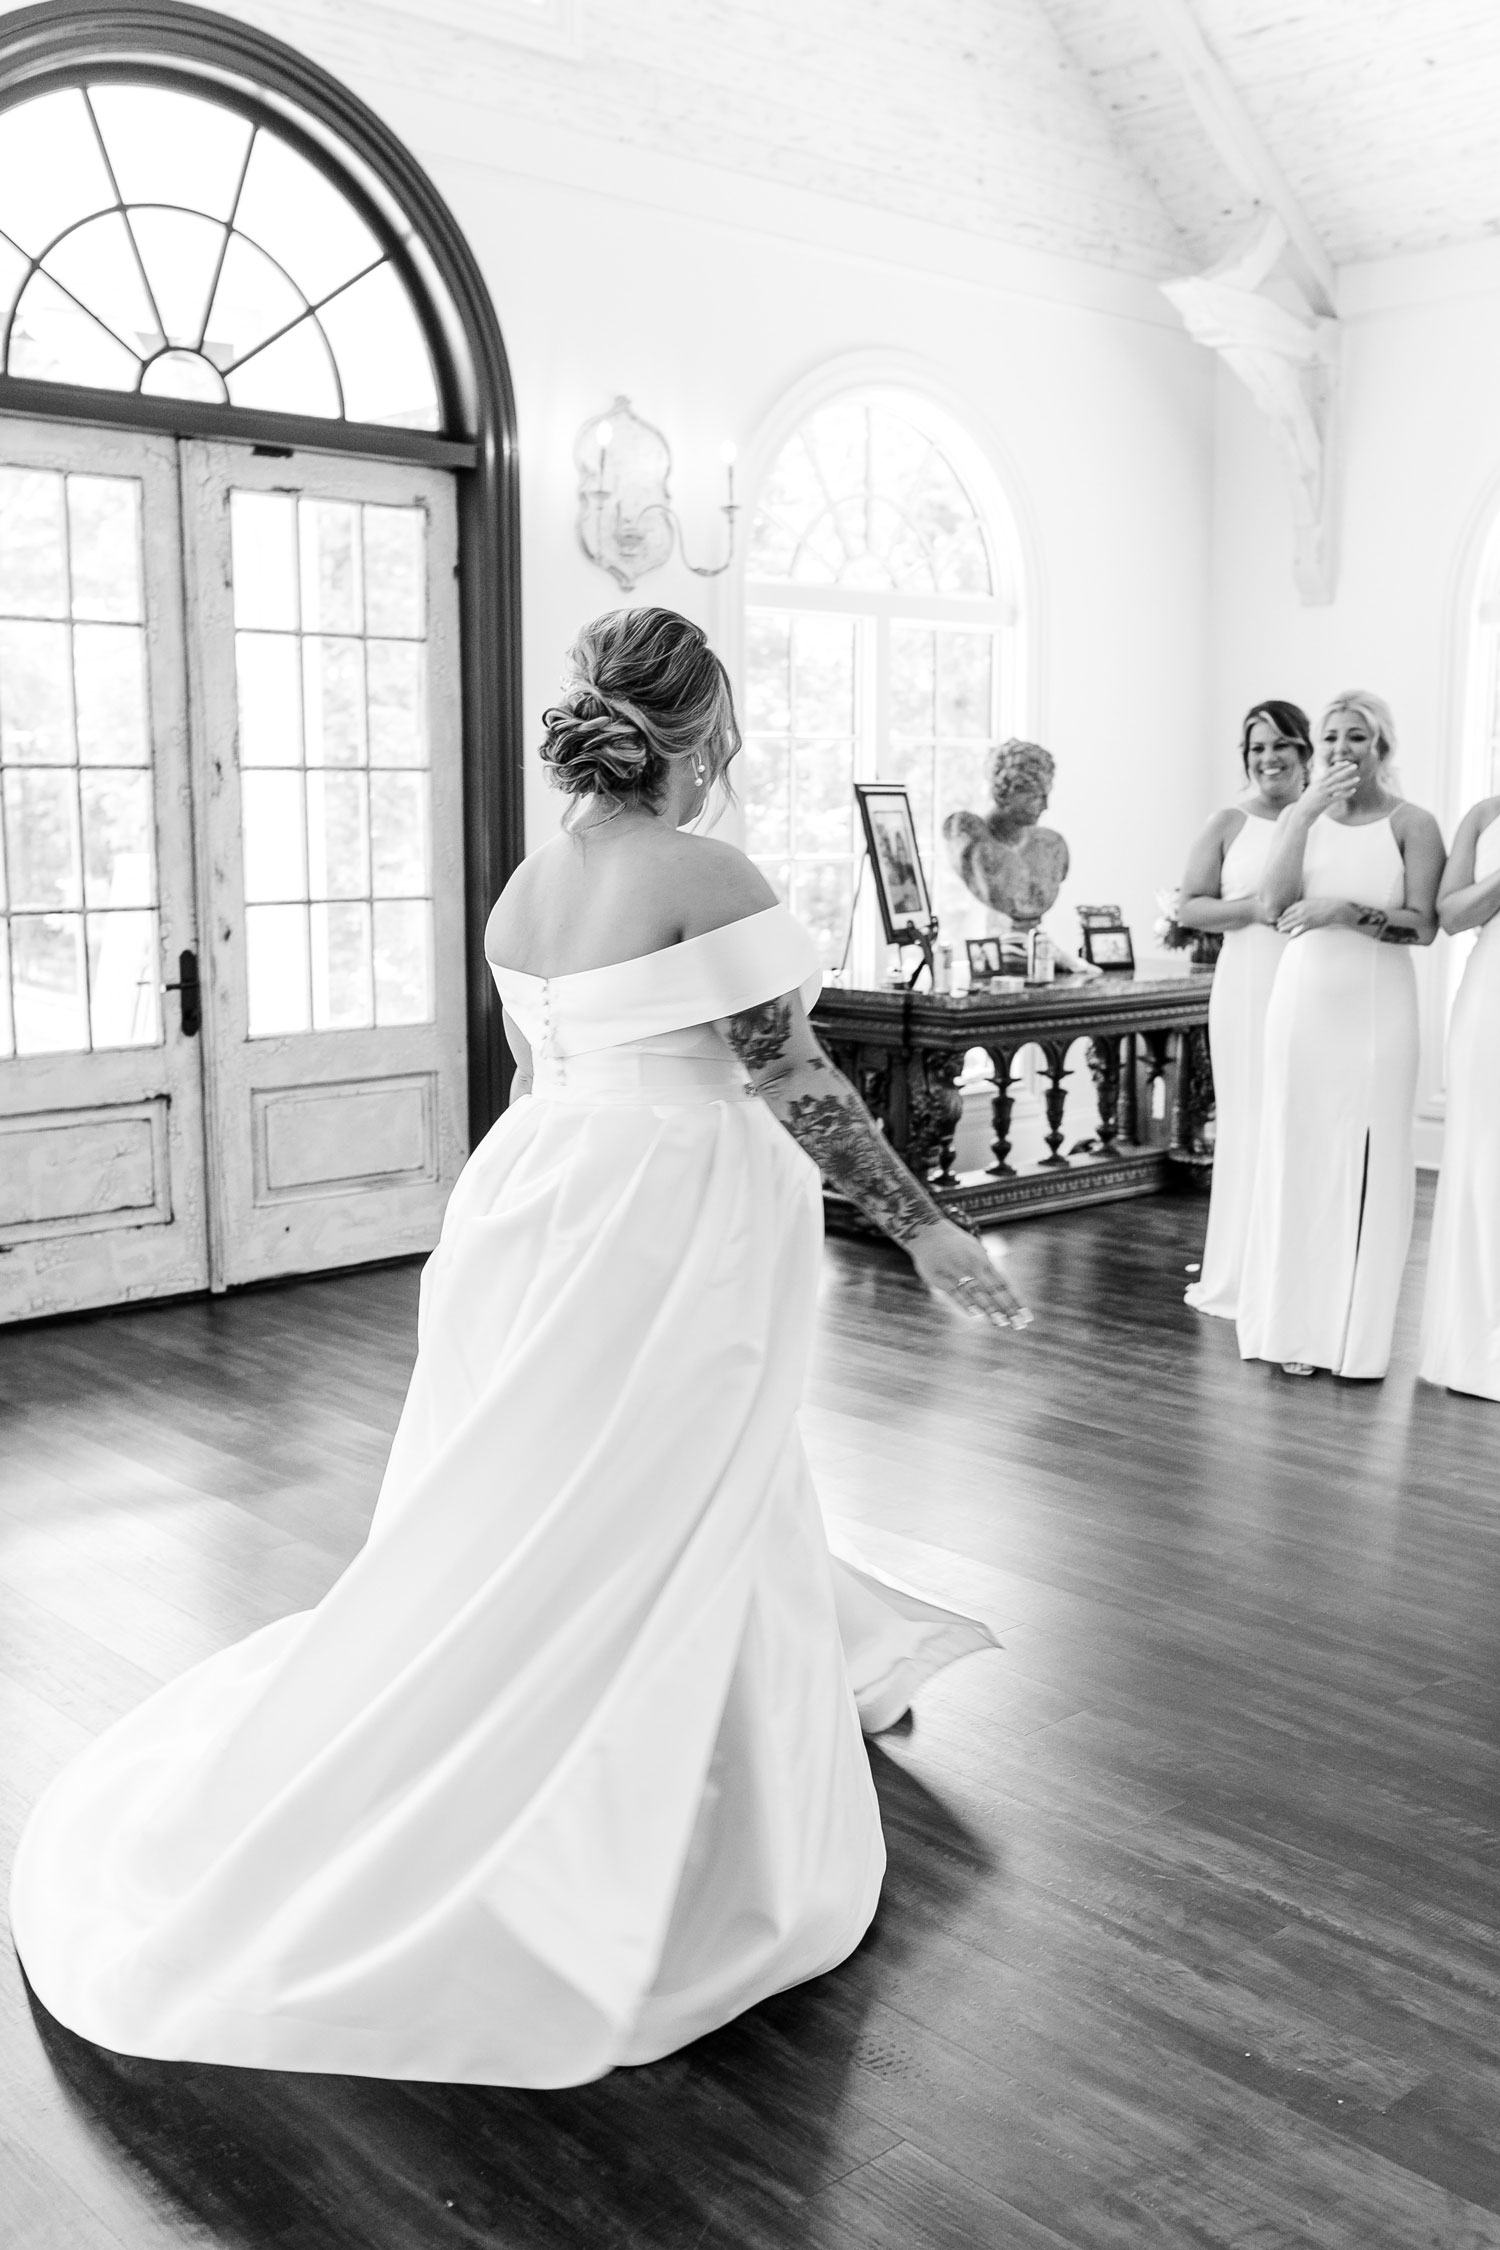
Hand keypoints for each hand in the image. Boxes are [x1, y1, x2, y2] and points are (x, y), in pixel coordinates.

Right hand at [908, 1219, 1030, 1328]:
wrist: (927, 1232)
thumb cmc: (956, 1246)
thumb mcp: (976, 1251)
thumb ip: (988, 1270)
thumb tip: (1004, 1290)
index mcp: (983, 1259)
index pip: (1003, 1284)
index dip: (1015, 1301)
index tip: (1026, 1316)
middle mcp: (972, 1264)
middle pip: (993, 1290)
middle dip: (1007, 1308)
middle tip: (1018, 1324)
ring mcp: (955, 1270)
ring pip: (976, 1292)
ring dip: (990, 1308)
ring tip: (1001, 1322)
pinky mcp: (939, 1277)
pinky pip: (955, 1292)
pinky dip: (965, 1302)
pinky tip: (975, 1313)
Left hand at [1277, 896, 1352, 936]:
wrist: (1336, 909)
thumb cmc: (1326, 905)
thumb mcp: (1313, 902)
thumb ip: (1305, 905)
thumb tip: (1300, 908)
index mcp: (1302, 904)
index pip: (1288, 910)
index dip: (1283, 915)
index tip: (1280, 918)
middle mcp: (1301, 910)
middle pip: (1288, 917)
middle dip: (1281, 922)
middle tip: (1276, 926)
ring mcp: (1305, 918)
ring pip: (1291, 924)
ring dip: (1284, 928)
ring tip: (1279, 930)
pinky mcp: (1310, 924)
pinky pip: (1299, 931)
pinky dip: (1294, 935)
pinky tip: (1289, 938)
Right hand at [1298, 761, 1358, 819]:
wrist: (1300, 813)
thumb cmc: (1307, 802)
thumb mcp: (1313, 790)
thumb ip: (1321, 783)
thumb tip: (1330, 778)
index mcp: (1317, 782)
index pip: (1329, 771)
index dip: (1339, 766)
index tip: (1347, 762)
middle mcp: (1320, 787)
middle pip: (1335, 776)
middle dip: (1346, 770)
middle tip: (1355, 766)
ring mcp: (1323, 794)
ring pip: (1338, 786)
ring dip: (1349, 782)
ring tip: (1358, 778)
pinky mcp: (1325, 803)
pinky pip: (1338, 797)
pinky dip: (1346, 793)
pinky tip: (1354, 790)